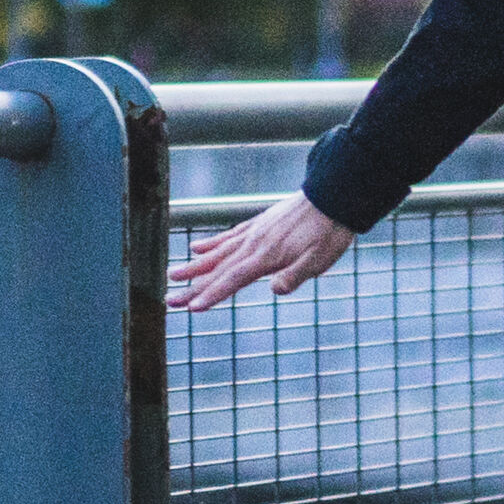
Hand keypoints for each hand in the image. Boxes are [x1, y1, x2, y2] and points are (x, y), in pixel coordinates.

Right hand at [170, 191, 357, 311]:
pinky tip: (197, 247)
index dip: (212, 294)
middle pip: (218, 269)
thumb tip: (273, 290)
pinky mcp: (258, 223)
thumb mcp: (320, 259)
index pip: (233, 279)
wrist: (334, 195)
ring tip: (172, 274)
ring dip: (195, 265)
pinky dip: (212, 243)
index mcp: (266, 256)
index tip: (191, 308)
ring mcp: (254, 232)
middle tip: (170, 300)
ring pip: (218, 252)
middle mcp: (254, 244)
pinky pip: (229, 236)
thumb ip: (295, 275)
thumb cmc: (329, 232)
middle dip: (193, 287)